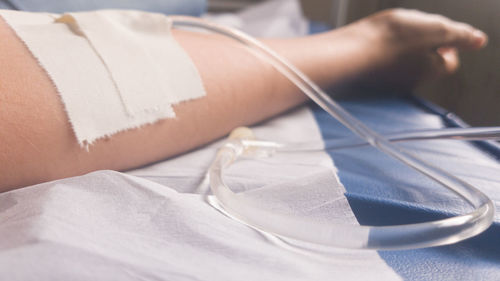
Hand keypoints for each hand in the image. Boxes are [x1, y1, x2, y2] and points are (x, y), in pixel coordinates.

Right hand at [347, 8, 487, 91]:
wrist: (347, 56)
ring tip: (385, 39)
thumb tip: (479, 40)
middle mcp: (412, 83)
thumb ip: (459, 34)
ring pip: (401, 69)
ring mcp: (389, 87)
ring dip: (398, 55)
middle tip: (408, 32)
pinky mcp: (368, 87)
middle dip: (421, 50)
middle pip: (425, 66)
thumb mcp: (433, 28)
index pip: (449, 61)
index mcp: (432, 69)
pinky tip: (369, 49)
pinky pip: (380, 73)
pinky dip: (378, 61)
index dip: (447, 45)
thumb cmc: (387, 41)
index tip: (436, 35)